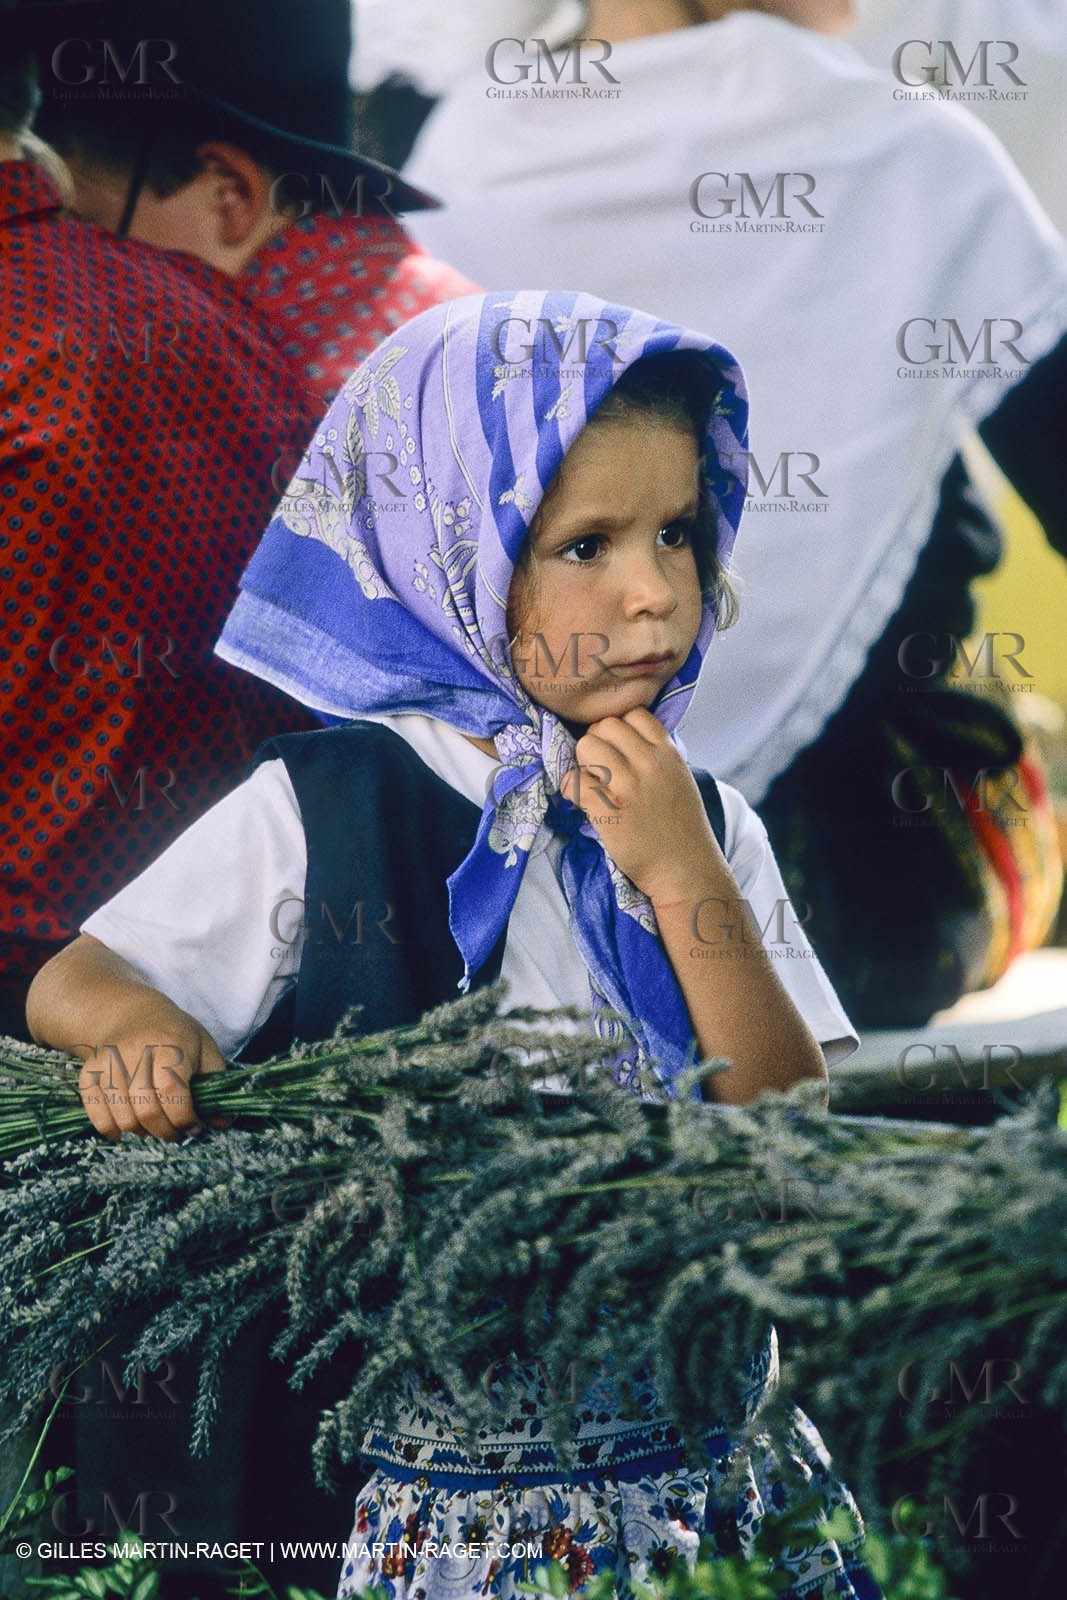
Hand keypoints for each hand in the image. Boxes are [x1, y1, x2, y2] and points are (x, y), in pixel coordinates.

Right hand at [76, 997, 225, 1141]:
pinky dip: (110, 1128)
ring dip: (141, 1133)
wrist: (132, 1014)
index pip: (171, 1090)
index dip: (183, 1117)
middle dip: (165, 1132)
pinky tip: (125, 1130)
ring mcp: (109, 1062)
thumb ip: (216, 1084)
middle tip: (175, 1133)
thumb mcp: (205, 1048)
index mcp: (170, 1044)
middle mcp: (135, 1051)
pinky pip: (95, 1112)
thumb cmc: (176, 1035)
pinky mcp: (89, 1072)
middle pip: (146, 1109)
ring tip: (154, 1127)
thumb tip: (222, 1123)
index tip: (194, 1126)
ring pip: (122, 1116)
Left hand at [563, 708, 721, 903]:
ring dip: (582, 764)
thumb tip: (624, 739)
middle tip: (599, 769)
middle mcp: (649, 763)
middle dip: (596, 744)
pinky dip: (571, 789)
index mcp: (668, 753)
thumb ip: (657, 756)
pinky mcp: (607, 809)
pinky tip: (583, 802)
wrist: (686, 870)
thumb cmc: (682, 829)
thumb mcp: (679, 779)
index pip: (633, 713)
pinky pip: (572, 781)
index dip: (618, 729)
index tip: (617, 750)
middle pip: (604, 725)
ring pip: (585, 746)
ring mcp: (627, 785)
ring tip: (592, 785)